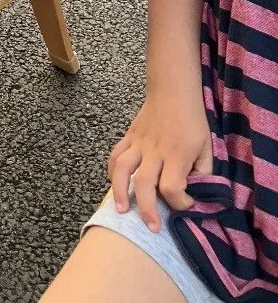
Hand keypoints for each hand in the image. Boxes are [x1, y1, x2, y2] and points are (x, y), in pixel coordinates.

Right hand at [108, 93, 212, 231]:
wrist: (172, 91)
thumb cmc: (192, 120)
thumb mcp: (207, 146)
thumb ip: (203, 172)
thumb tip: (196, 193)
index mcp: (177, 154)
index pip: (172, 187)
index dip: (180, 203)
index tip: (187, 205)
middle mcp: (154, 151)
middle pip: (144, 184)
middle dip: (147, 209)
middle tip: (152, 228)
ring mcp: (138, 143)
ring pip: (123, 169)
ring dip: (119, 191)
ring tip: (121, 210)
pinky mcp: (128, 137)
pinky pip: (115, 155)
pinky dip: (112, 172)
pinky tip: (114, 185)